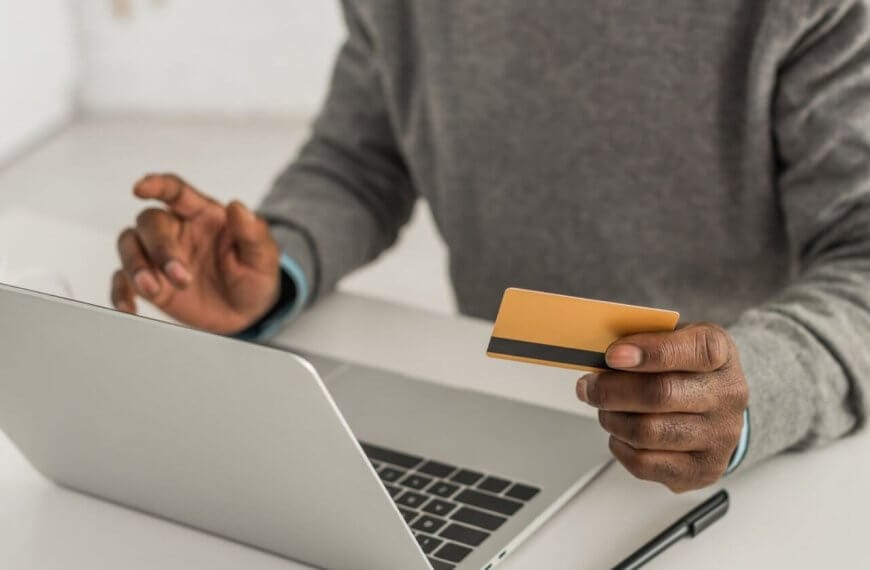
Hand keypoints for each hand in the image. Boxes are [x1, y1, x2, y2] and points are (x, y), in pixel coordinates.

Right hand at [111, 173, 280, 333]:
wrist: (248, 314)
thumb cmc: (254, 277)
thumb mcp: (263, 257)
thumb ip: (252, 233)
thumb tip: (237, 207)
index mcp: (203, 215)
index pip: (176, 191)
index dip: (157, 185)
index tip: (140, 188)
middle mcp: (176, 231)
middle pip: (150, 222)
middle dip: (160, 249)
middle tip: (181, 277)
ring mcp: (158, 257)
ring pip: (129, 245)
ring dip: (135, 266)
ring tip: (153, 290)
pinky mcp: (149, 283)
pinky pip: (123, 281)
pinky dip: (120, 292)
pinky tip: (128, 307)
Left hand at [576, 323, 748, 492]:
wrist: (714, 406)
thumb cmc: (685, 368)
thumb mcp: (673, 338)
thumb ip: (642, 340)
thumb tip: (598, 354)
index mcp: (720, 353)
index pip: (695, 351)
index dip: (650, 352)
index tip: (612, 355)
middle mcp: (727, 395)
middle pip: (661, 394)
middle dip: (612, 390)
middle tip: (589, 386)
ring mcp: (719, 436)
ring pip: (647, 432)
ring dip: (612, 419)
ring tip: (604, 409)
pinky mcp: (702, 470)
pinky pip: (644, 463)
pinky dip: (620, 446)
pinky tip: (619, 432)